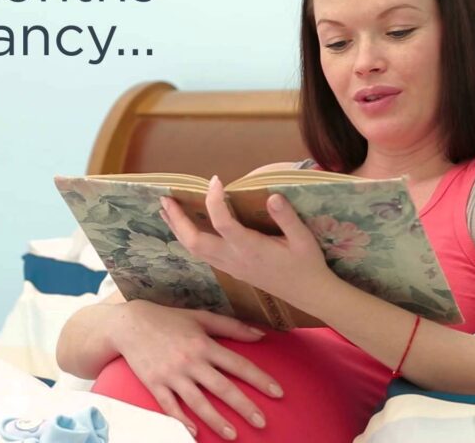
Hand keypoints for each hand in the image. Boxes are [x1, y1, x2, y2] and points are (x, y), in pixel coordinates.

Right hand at [111, 300, 282, 438]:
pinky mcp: (154, 384)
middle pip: (221, 387)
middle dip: (243, 406)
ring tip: (233, 435)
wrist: (128, 324)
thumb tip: (260, 335)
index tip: (278, 393)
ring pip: (197, 402)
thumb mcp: (200, 317)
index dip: (259, 379)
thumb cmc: (168, 319)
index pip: (237, 364)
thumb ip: (231, 326)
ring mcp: (171, 374)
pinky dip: (182, 420)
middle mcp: (189, 360)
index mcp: (203, 343)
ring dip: (216, 420)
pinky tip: (195, 432)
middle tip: (262, 422)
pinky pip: (169, 406)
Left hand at [159, 175, 333, 308]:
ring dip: (178, 229)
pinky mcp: (230, 269)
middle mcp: (234, 258)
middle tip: (166, 198)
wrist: (308, 293)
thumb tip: (272, 195)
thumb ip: (287, 217)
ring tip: (166, 210)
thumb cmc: (307, 264)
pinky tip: (184, 228)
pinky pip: (201, 254)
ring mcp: (229, 266)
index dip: (214, 200)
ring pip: (194, 250)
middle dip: (177, 220)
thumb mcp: (303, 239)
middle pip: (194, 241)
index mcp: (250, 248)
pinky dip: (188, 238)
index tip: (216, 180)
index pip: (223, 223)